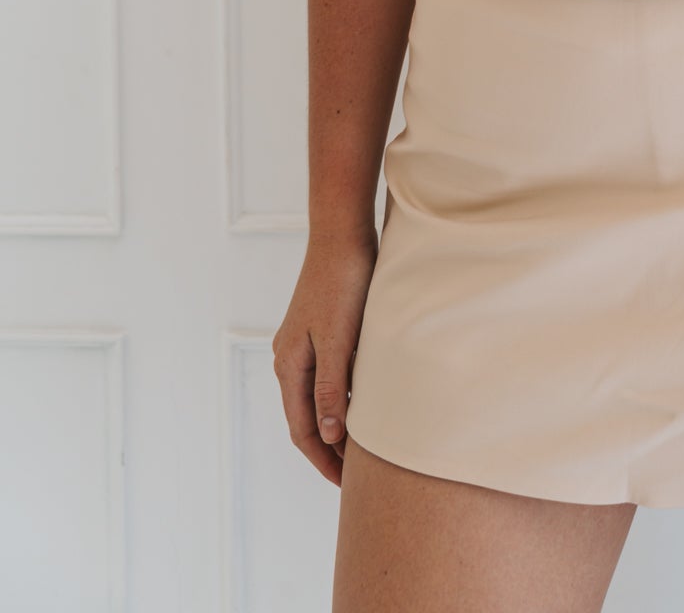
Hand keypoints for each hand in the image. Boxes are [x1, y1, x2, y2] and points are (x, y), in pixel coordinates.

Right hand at [272, 229, 378, 485]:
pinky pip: (324, 378)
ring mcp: (301, 344)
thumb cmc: (342, 281)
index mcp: (289, 365)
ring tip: (361, 449)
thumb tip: (328, 435)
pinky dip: (339, 399)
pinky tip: (361, 404)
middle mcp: (289, 358)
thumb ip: (331, 387)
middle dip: (327, 450)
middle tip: (356, 477)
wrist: (342, 232)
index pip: (302, 429)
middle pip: (304, 418)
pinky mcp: (318, 330)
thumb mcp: (339, 338)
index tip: (347, 485)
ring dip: (333, 425)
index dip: (324, 460)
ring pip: (314, 399)